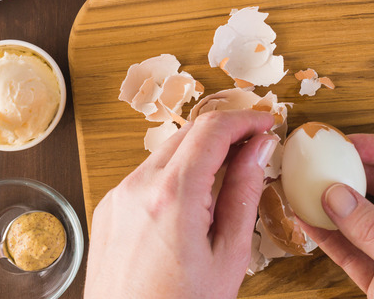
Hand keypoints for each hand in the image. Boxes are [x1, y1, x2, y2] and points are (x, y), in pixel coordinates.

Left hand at [84, 110, 278, 298]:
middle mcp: (137, 187)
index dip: (245, 119)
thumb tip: (259, 149)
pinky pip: (147, 176)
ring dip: (200, 153)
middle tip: (255, 147)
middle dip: (225, 133)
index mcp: (172, 195)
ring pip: (167, 152)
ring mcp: (117, 197)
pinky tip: (195, 199)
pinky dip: (176, 174)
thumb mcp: (229, 254)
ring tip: (229, 176)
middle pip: (188, 133)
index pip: (212, 129)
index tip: (265, 124)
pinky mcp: (108, 210)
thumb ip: (244, 193)